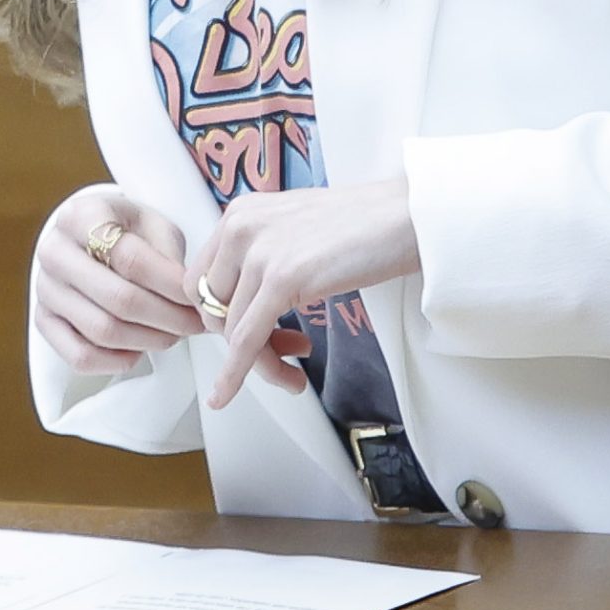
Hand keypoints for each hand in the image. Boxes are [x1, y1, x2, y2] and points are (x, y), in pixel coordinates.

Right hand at [34, 187, 206, 375]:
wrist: (88, 239)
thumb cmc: (127, 232)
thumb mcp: (152, 225)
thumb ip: (167, 254)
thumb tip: (186, 296)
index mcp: (80, 216)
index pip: (130, 258)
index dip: (171, 285)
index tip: (198, 298)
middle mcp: (54, 251)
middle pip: (118, 298)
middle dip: (167, 318)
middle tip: (195, 324)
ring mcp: (45, 289)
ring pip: (103, 331)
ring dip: (148, 341)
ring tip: (174, 335)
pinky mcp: (44, 320)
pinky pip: (80, 356)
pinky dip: (116, 361)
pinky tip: (140, 350)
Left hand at [186, 177, 419, 409]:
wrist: (408, 215)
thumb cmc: (364, 225)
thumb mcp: (293, 231)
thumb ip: (262, 256)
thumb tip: (243, 304)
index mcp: (239, 213)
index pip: (201, 280)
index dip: (221, 317)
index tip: (249, 336)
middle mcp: (239, 227)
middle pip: (212, 308)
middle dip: (238, 342)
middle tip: (282, 357)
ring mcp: (258, 251)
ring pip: (232, 330)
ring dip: (259, 364)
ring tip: (293, 376)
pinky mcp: (282, 277)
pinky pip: (246, 339)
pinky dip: (236, 372)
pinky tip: (228, 395)